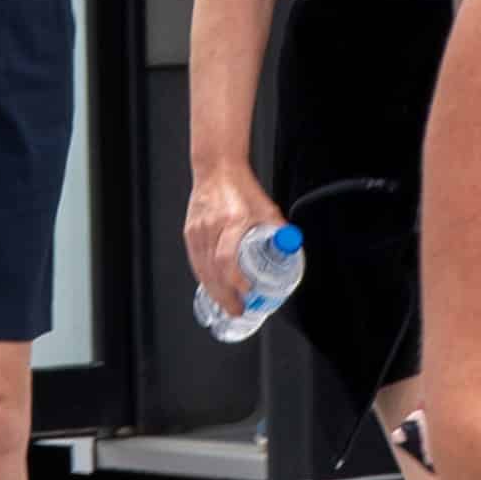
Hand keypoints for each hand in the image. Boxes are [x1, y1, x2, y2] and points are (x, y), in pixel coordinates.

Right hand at [183, 167, 288, 315]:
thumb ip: (278, 229)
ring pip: (201, 269)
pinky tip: (211, 287)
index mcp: (232, 220)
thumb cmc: (241, 187)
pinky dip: (204, 278)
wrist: (217, 169)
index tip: (246, 292)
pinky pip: (195, 261)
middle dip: (224, 296)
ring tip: (226, 305)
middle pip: (213, 271)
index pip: (227, 259)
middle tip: (237, 310)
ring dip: (213, 291)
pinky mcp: (190, 232)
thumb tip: (290, 249)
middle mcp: (212, 227)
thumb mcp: (266, 207)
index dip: (235, 280)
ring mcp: (198, 230)